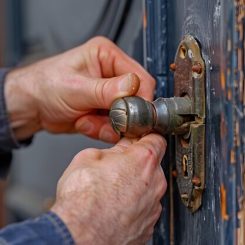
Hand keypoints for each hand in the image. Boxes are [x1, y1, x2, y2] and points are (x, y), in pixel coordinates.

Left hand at [5, 36, 154, 141]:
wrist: (32, 106)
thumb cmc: (46, 86)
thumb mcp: (76, 87)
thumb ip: (106, 89)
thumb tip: (133, 86)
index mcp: (106, 56)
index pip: (139, 77)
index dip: (140, 98)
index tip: (132, 113)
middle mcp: (110, 74)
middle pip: (135, 98)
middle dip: (121, 114)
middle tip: (106, 120)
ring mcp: (108, 94)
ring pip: (125, 115)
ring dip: (108, 124)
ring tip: (87, 120)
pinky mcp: (104, 110)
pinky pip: (114, 125)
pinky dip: (102, 129)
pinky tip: (85, 123)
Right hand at [51, 134, 166, 244]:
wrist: (78, 236)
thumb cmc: (82, 200)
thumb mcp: (89, 157)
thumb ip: (112, 150)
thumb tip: (119, 149)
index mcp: (143, 160)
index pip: (156, 139)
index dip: (145, 137)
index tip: (137, 140)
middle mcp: (154, 183)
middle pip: (152, 164)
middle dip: (137, 162)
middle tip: (117, 166)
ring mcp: (153, 207)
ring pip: (149, 187)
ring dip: (135, 184)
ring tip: (112, 189)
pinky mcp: (148, 226)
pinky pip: (144, 207)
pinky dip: (134, 204)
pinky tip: (115, 206)